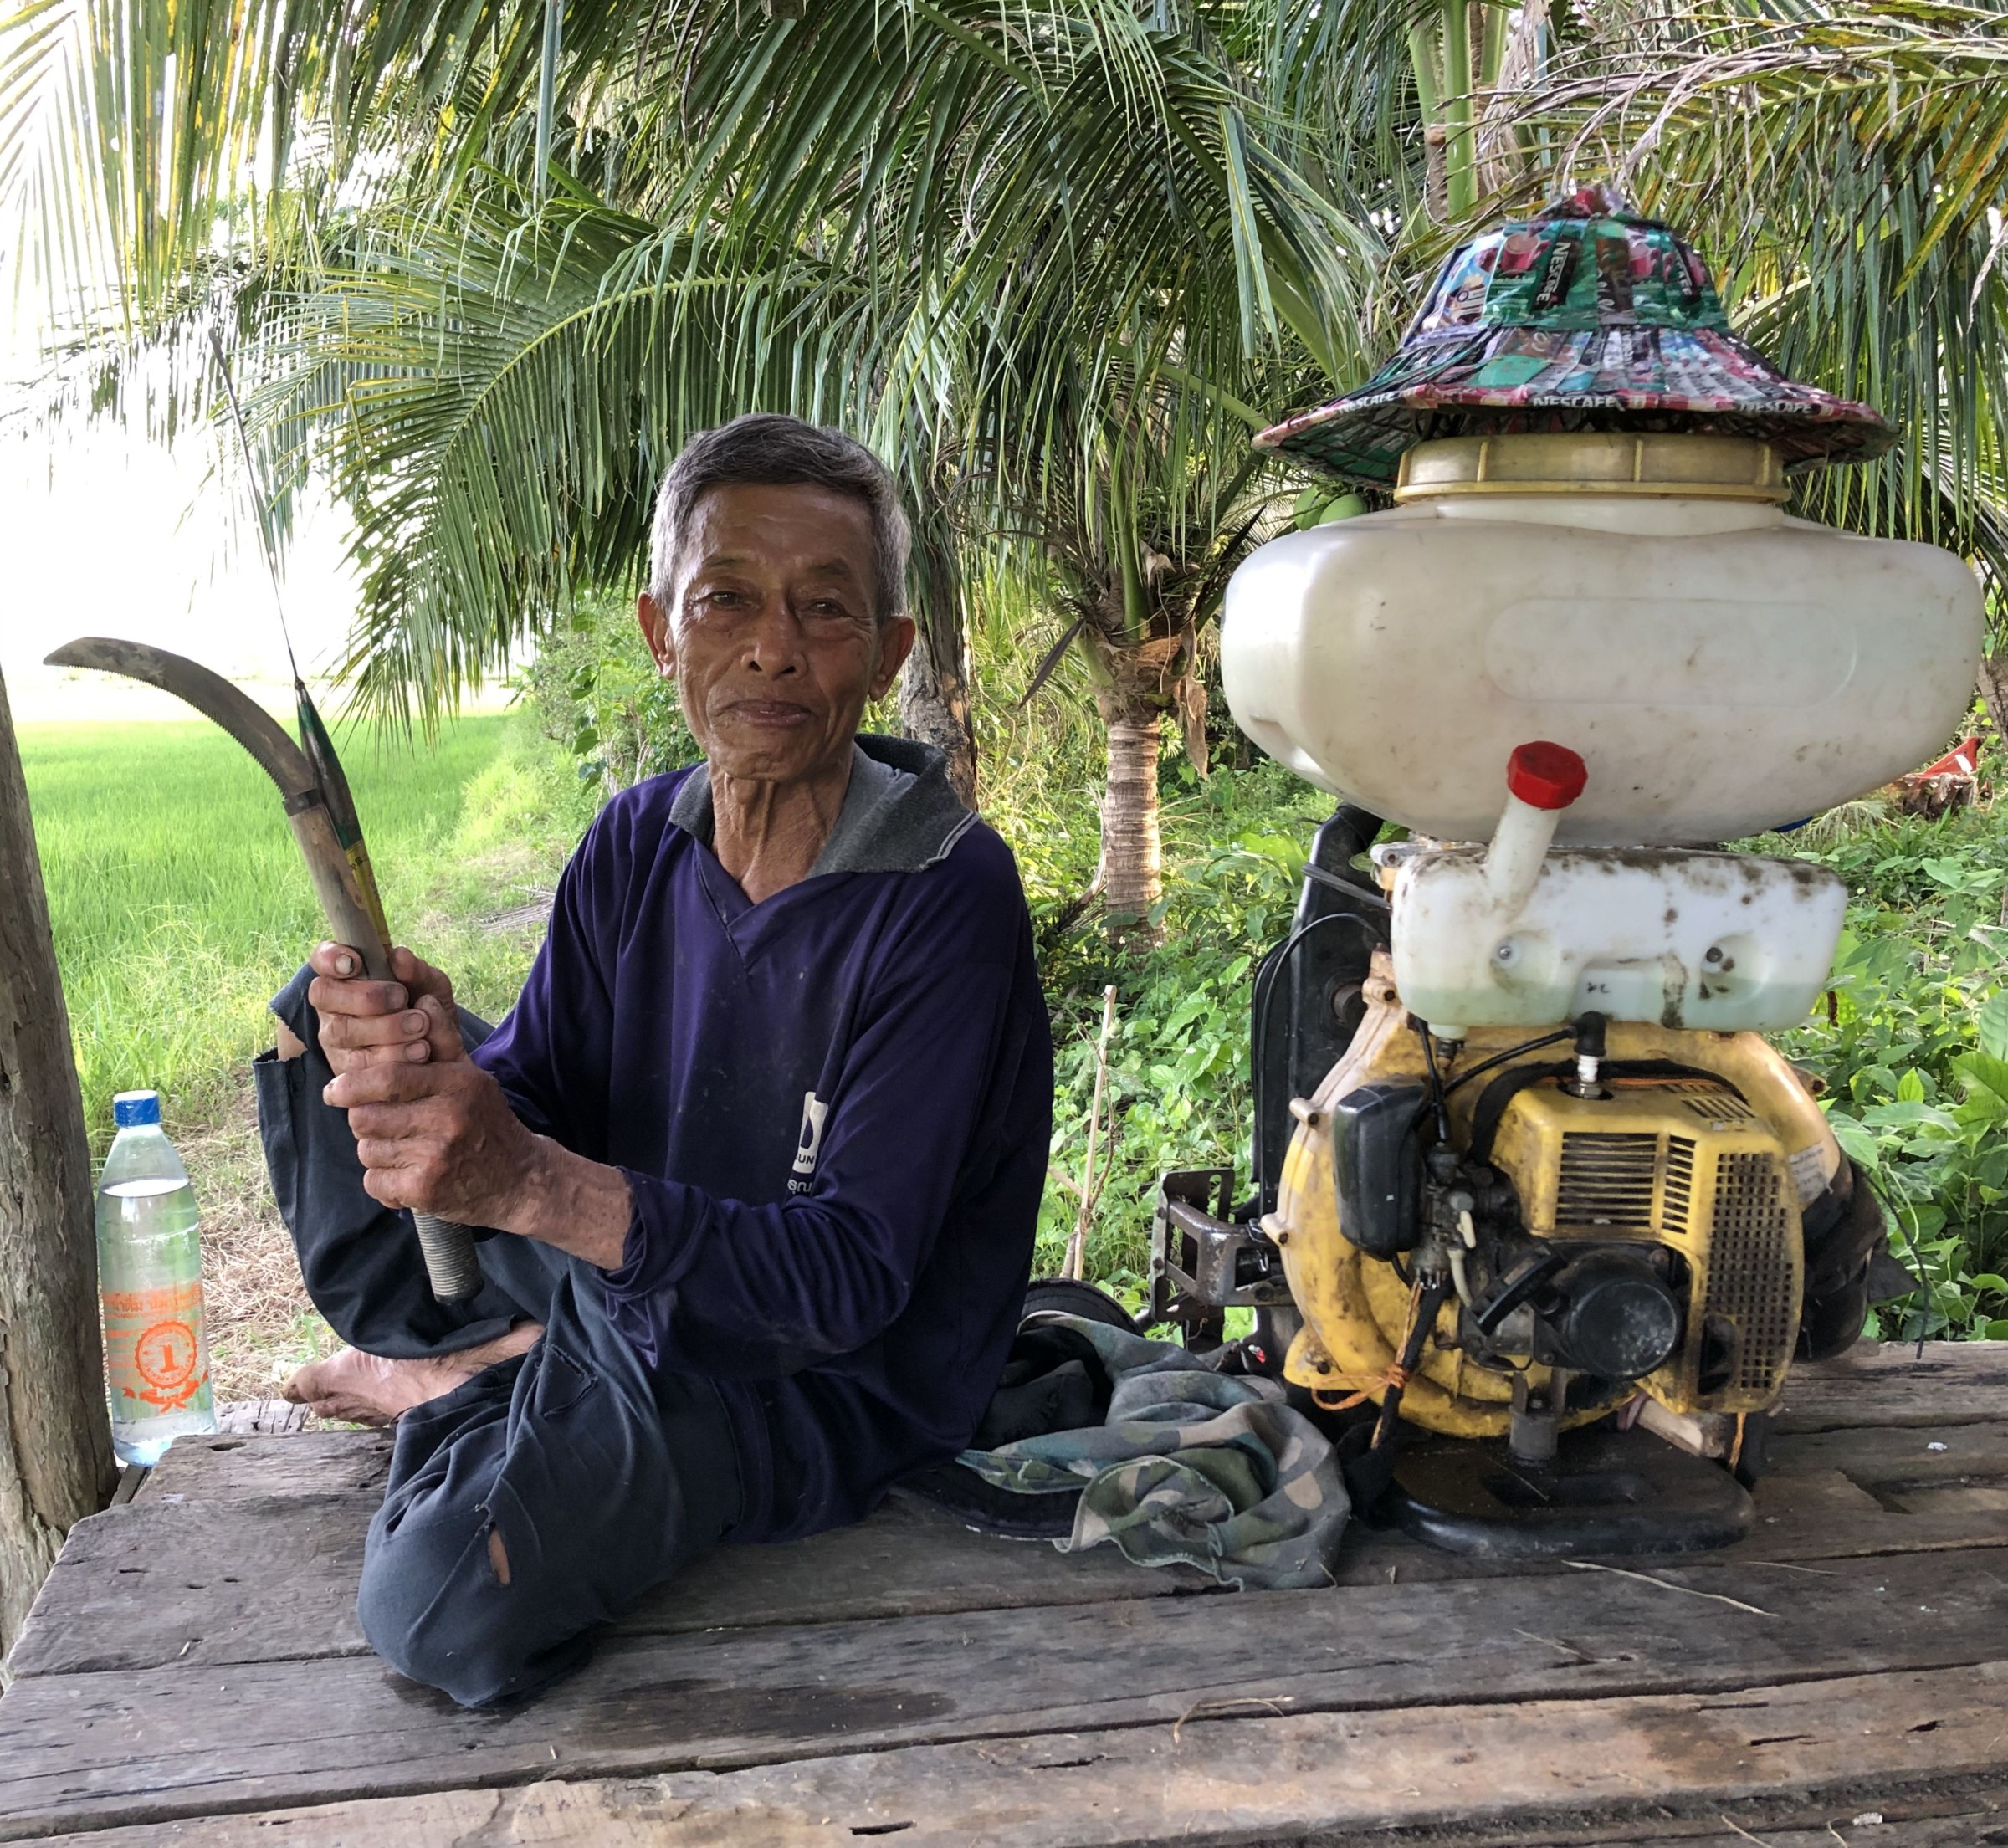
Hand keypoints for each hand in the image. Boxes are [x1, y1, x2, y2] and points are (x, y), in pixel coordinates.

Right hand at [308, 942, 461, 1077]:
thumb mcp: (429, 987)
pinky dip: (392, 1057)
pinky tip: (418, 1051)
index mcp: (346, 976)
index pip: (321, 959)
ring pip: (341, 1031)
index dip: (330, 958)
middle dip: (365, 996)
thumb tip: (399, 956)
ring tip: (420, 1025)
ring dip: (384, 1028)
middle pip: (325, 995)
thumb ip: (416, 971)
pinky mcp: (345, 1070)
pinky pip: (357, 1066)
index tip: (355, 962)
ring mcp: (334, 1039)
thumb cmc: (424, 1009)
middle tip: (401, 998)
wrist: (439, 1053)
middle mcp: (332, 1006)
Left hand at [322, 1054, 634, 1267]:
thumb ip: (442, 1040)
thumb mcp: (471, 1077)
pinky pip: (375, 1182)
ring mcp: (437, 1157)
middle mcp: (447, 1118)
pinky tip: (407, 1176)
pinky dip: (383, 1182)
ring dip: (376, 1151)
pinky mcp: (426, 1191)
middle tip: (380, 1123)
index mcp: (456, 1084)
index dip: (353, 1083)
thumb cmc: (486, 1121)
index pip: (389, 1078)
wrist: (520, 1179)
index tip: (335, 1090)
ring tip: (403, 1150)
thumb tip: (423, 1000)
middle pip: (366, 1117)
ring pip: (368, 1150)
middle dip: (364, 1120)